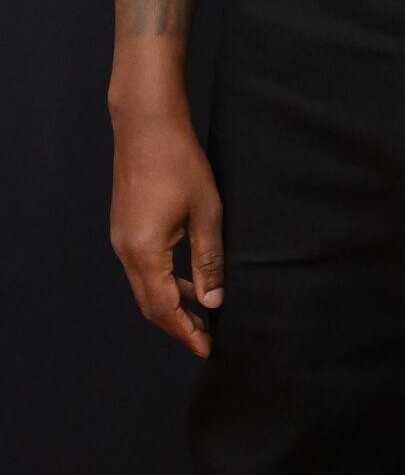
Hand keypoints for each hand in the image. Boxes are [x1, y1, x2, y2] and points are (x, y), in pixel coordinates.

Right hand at [109, 108, 224, 357]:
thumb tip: (214, 301)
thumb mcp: (206, 212)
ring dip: (171, 302)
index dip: (186, 331)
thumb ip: (209, 260)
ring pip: (144, 286)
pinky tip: (185, 280)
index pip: (164, 308)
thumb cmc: (180, 162)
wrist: (147, 125)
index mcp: (144, 251)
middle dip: (177, 325)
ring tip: (201, 312)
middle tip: (204, 339)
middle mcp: (125, 250)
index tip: (206, 349)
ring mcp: (121, 238)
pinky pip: (142, 267)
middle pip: (149, 304)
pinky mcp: (124, 227)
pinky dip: (163, 281)